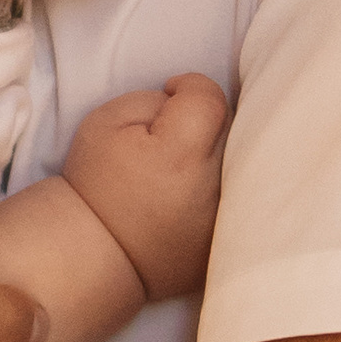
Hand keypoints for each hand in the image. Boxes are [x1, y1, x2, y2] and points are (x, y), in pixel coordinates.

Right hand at [60, 75, 230, 303]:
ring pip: (243, 158)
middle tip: (173, 134)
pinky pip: (241, 194)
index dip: (189, 88)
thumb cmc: (97, 184)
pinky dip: (223, 185)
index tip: (171, 97)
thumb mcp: (105, 123)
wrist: (97, 253)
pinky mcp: (228, 238)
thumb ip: (153, 99)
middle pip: (232, 124)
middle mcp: (214, 186)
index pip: (211, 97)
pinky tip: (193, 192)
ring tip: (184, 165)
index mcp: (181, 155)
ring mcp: (226, 218)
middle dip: (205, 119)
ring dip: (220, 151)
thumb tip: (185, 101)